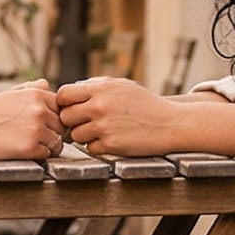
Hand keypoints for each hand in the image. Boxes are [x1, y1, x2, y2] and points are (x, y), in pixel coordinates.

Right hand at [0, 80, 64, 159]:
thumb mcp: (8, 94)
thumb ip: (30, 89)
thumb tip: (46, 84)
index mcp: (36, 94)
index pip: (61, 108)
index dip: (53, 118)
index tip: (41, 124)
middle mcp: (40, 109)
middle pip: (62, 126)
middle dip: (52, 133)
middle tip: (33, 137)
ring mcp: (36, 129)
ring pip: (57, 142)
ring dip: (47, 146)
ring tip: (28, 145)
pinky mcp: (30, 148)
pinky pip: (47, 155)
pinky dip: (38, 156)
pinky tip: (23, 151)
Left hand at [56, 76, 180, 157]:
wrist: (170, 123)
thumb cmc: (145, 104)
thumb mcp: (121, 85)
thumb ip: (95, 85)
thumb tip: (71, 90)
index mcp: (100, 89)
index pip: (63, 94)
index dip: (64, 103)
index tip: (73, 108)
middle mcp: (99, 106)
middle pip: (65, 117)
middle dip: (73, 121)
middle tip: (86, 122)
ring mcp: (104, 126)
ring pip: (75, 135)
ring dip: (85, 136)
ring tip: (102, 131)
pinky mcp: (111, 144)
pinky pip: (90, 148)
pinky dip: (98, 147)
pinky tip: (112, 140)